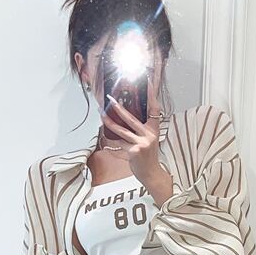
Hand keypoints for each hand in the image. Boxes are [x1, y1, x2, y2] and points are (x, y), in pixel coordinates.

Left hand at [101, 76, 164, 190]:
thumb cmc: (148, 156)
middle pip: (131, 118)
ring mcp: (141, 144)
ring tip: (101, 114)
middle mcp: (149, 135)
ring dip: (109, 122)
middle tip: (110, 99)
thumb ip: (141, 128)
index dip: (151, 94)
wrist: (151, 173)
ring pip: (121, 130)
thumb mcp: (149, 139)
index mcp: (154, 129)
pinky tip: (104, 138)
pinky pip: (118, 144)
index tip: (146, 81)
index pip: (153, 108)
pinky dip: (111, 142)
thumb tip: (126, 116)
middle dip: (119, 108)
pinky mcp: (133, 152)